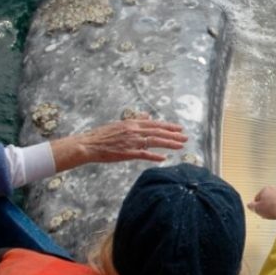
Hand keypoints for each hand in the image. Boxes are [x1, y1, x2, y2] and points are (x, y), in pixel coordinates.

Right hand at [51, 114, 187, 171]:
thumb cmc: (103, 135)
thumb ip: (136, 120)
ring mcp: (131, 142)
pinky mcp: (127, 153)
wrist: (89, 144)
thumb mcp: (121, 124)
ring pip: (154, 142)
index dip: (169, 126)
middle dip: (174, 135)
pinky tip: (164, 158)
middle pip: (158, 132)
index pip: (155, 124)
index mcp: (132, 124)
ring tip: (181, 146)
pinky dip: (154, 156)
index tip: (180, 128)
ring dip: (169, 144)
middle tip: (186, 137)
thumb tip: (147, 115)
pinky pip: (143, 154)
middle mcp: (134, 131)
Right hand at [246, 186, 275, 229]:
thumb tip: (249, 205)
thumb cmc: (271, 208)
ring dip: (274, 207)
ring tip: (272, 215)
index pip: (258, 196)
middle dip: (266, 205)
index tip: (256, 209)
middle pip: (268, 198)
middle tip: (264, 213)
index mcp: (266, 189)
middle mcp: (275, 190)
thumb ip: (252, 206)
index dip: (256, 204)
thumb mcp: (257, 209)